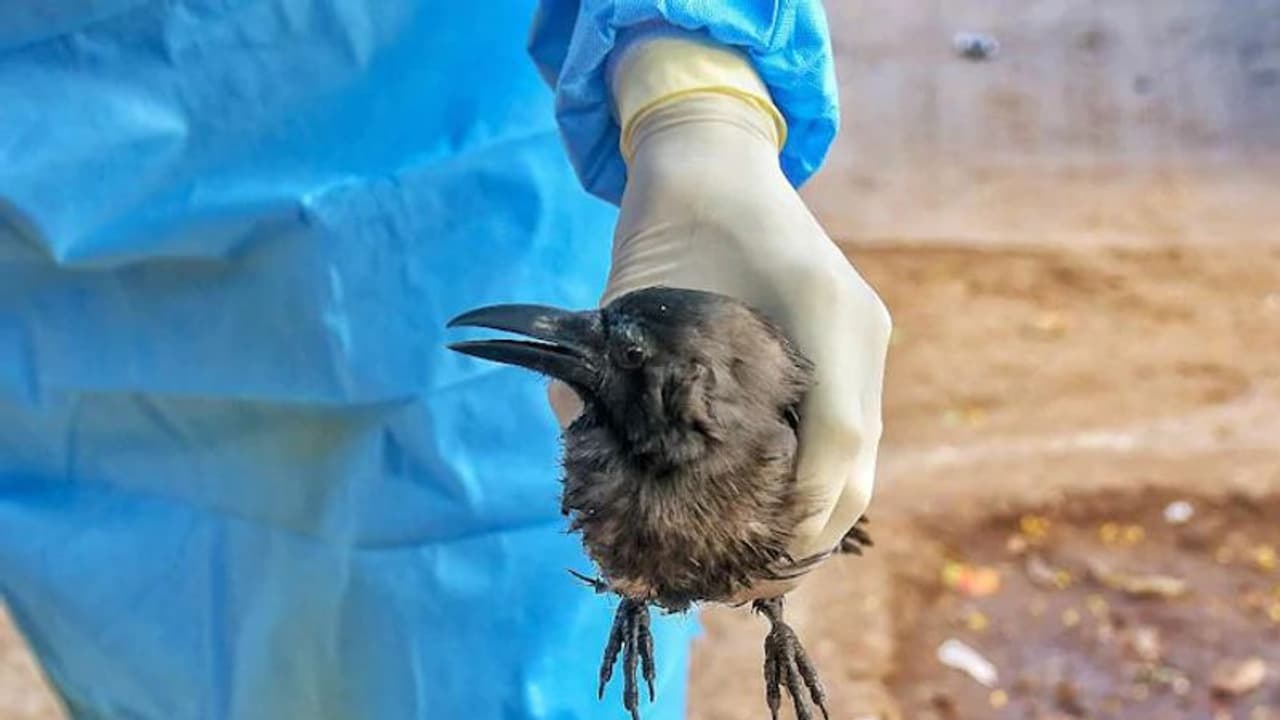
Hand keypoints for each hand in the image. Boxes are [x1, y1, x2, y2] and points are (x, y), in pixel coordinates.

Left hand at [550, 88, 890, 600]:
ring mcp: (856, 340)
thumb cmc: (674, 214)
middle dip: (813, 531)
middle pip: (859, 460)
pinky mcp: (843, 350)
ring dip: (818, 516)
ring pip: (858, 455)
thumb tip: (568, 426)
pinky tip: (775, 518)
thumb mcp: (636, 283)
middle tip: (754, 585)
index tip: (760, 554)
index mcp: (821, 309)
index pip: (839, 435)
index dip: (806, 506)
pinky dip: (817, 480)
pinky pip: (845, 429)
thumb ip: (610, 358)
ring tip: (765, 569)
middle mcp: (852, 332)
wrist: (710, 162)